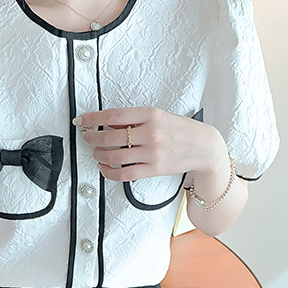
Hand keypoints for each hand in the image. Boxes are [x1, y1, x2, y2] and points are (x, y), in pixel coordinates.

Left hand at [75, 106, 226, 182]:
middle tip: (88, 137)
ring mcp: (152, 152)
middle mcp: (151, 133)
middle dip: (92, 137)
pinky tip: (105, 166)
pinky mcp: (154, 169)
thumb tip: (107, 123)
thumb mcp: (159, 116)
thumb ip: (134, 120)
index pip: (114, 115)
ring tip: (97, 152)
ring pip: (114, 156)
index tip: (82, 120)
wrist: (204, 147)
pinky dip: (109, 171)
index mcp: (151, 114)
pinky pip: (123, 173)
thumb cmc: (180, 130)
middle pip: (109, 137)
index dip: (93, 118)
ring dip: (99, 154)